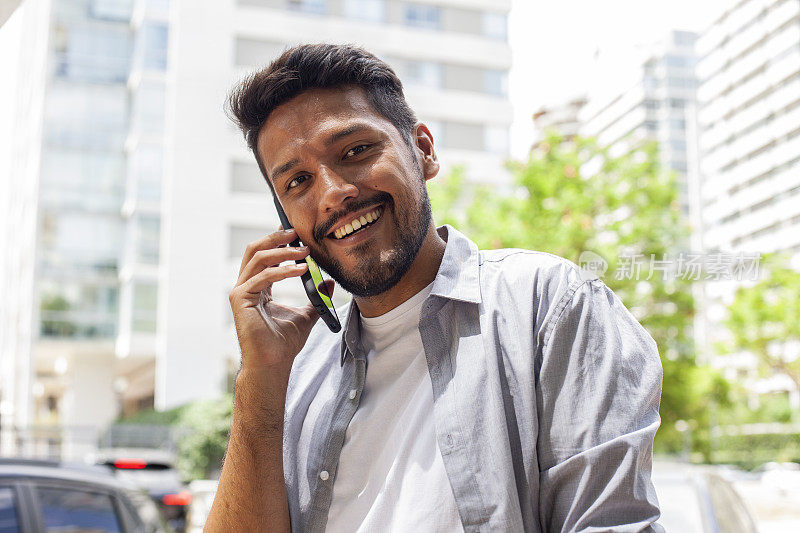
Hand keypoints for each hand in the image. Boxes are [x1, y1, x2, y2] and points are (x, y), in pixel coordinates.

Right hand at [229, 228, 334, 373]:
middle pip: (255, 250)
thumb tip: (329, 284)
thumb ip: (316, 298)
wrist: (273, 363)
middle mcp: (246, 286)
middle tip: (296, 233)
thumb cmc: (284, 343)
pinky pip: (263, 277)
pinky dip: (283, 271)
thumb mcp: (306, 315)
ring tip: (304, 251)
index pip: (265, 256)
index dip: (277, 241)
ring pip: (258, 259)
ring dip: (282, 252)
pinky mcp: (240, 300)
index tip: (295, 232)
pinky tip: (301, 270)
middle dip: (275, 238)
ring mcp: (241, 292)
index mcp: (258, 287)